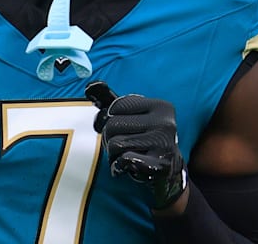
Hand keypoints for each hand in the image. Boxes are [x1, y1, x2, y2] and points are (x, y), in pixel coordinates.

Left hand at [86, 81, 187, 208]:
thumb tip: (90, 86)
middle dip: (111, 139)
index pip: (116, 107)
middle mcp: (165, 123)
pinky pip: (124, 160)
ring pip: (115, 144)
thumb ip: (113, 101)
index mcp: (161, 106)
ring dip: (114, 155)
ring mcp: (163, 144)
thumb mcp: (135, 117)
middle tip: (124, 147)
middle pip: (113, 125)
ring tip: (127, 156)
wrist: (167, 171)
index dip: (113, 120)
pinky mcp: (159, 165)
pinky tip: (131, 168)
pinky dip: (120, 167)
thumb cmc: (145, 140)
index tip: (125, 129)